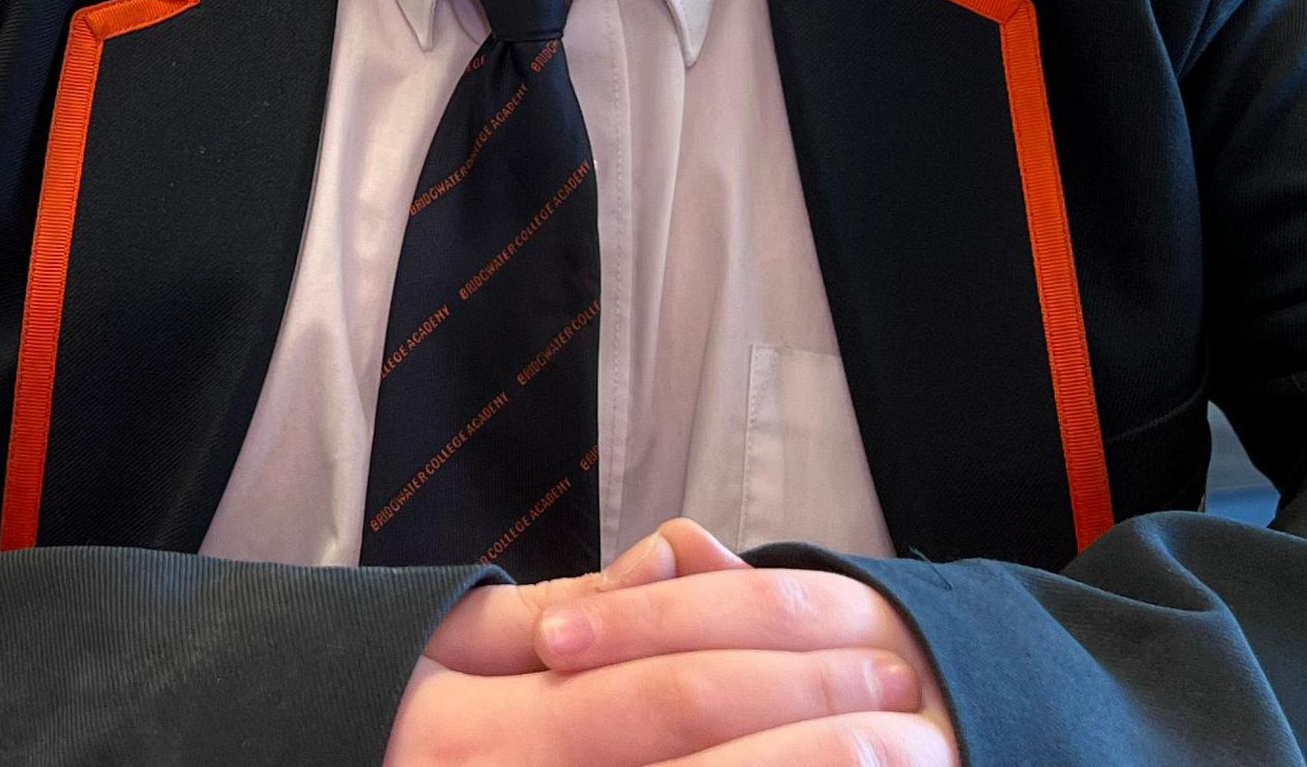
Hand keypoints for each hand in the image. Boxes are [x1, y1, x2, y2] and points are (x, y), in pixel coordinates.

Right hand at [381, 526, 952, 765]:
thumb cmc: (392, 721)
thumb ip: (566, 606)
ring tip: (904, 766)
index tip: (871, 653)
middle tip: (914, 717)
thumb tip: (677, 560)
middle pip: (694, 763)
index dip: (776, 671)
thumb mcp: (449, 644)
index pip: (659, 690)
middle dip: (817, 740)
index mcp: (485, 730)